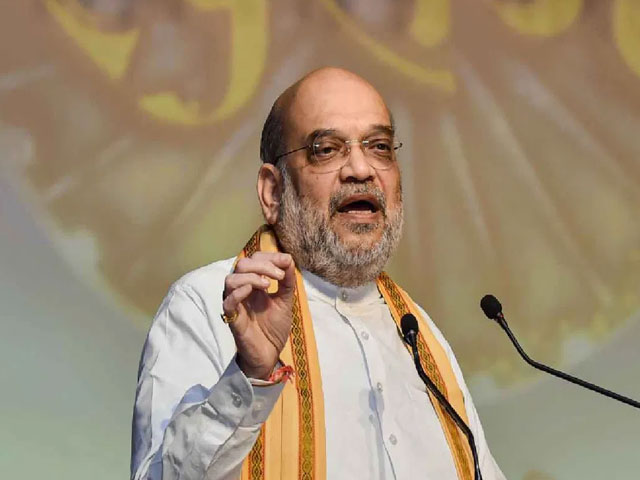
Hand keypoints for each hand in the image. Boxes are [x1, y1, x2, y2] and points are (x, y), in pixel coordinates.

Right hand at [222, 252, 295, 379]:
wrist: (269, 355)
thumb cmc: (273, 328)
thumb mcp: (285, 301)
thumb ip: (287, 281)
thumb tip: (288, 259)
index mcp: (253, 284)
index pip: (254, 259)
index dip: (269, 256)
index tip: (286, 262)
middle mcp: (242, 290)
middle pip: (242, 264)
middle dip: (263, 264)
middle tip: (279, 276)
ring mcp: (236, 304)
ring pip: (231, 279)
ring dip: (252, 276)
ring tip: (268, 285)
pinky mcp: (232, 319)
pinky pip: (228, 301)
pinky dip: (239, 292)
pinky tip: (253, 292)